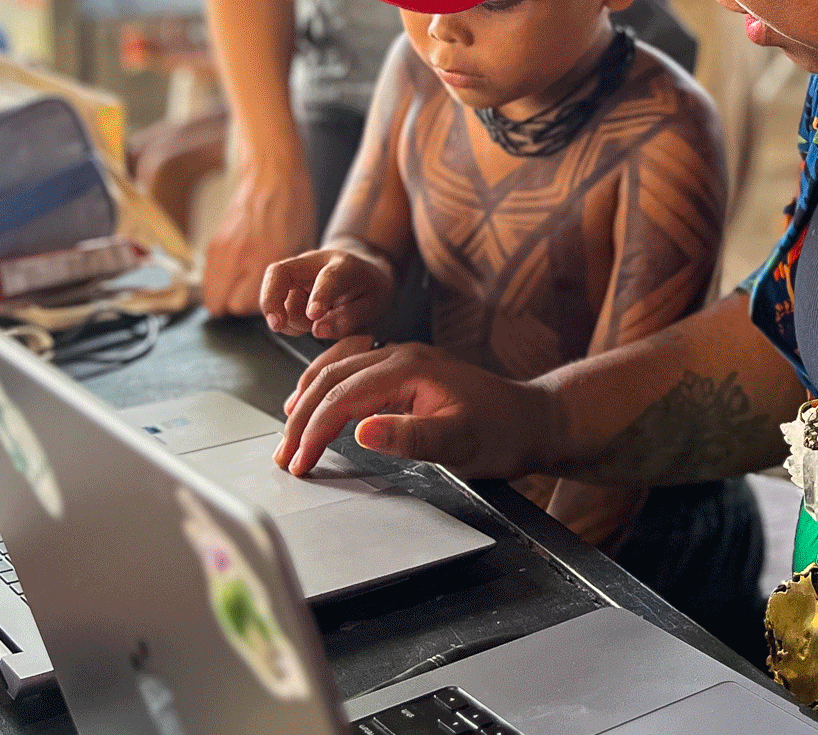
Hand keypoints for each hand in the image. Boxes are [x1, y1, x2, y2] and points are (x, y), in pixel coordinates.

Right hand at [202, 169, 316, 317]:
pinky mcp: (213, 243)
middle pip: (225, 305)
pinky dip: (218, 281)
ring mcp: (222, 249)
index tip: (271, 298)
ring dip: (225, 295)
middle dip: (239, 305)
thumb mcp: (303, 247)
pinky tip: (235, 272)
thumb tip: (282, 301)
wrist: (272, 177)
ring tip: (243, 284)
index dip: (259, 308)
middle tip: (255, 293)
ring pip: (211, 295)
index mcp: (267, 257)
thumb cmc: (294, 209)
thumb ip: (289, 277)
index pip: (246, 306)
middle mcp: (240, 255)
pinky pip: (208, 278)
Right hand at [256, 248, 394, 339]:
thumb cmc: (367, 287)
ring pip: (279, 300)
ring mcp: (296, 274)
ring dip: (292, 321)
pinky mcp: (285, 287)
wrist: (359, 269)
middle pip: (279, 273)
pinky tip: (305, 323)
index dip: (320, 295)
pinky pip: (277, 309)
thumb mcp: (374, 303)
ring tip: (317, 322)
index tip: (314, 315)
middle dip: (271, 300)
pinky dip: (287, 323)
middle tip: (277, 325)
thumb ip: (350, 317)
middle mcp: (313, 264)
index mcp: (344, 266)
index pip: (329, 277)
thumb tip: (319, 330)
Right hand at [276, 337, 555, 479]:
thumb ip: (410, 437)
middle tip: (284, 456)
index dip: (315, 430)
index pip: (343, 396)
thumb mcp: (459, 443)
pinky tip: (313, 399)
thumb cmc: (501, 433)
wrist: (533, 419)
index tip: (298, 462)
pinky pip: (351, 368)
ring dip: (307, 397)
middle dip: (302, 417)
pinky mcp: (404, 370)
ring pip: (336, 368)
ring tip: (288, 431)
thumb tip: (361, 430)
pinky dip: (325, 385)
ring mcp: (401, 358)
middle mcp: (400, 354)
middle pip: (331, 378)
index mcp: (409, 368)